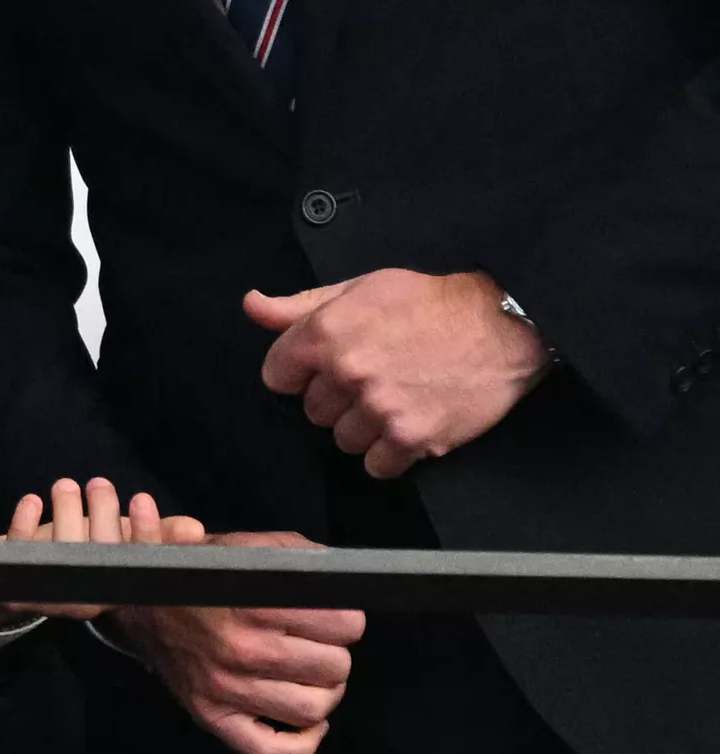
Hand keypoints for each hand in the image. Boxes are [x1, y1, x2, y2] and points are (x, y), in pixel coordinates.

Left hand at [0, 477, 206, 629]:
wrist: (30, 576)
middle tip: (99, 484)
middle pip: (102, 553)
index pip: (142, 561)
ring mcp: (54, 585)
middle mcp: (91, 590)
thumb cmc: (90, 551)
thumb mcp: (127, 542)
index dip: (145, 532)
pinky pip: (22, 549)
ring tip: (65, 486)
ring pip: (64, 549)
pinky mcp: (19, 574)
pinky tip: (33, 501)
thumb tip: (196, 530)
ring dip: (65, 510)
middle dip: (102, 512)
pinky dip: (26, 521)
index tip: (142, 498)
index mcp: (123, 581)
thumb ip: (160, 534)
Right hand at [115, 533, 364, 753]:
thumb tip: (343, 578)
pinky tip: (309, 721)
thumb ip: (301, 557)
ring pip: (312, 710)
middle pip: (335, 668)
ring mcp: (226, 690)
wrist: (142, 600)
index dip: (348, 617)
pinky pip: (271, 751)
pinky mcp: (213, 717)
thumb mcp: (251, 547)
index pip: (343, 625)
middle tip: (321, 642)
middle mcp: (242, 649)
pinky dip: (302, 743)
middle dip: (335, 651)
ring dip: (325, 692)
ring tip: (313, 674)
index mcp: (256, 602)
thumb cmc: (206, 572)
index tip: (338, 615)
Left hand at [245, 268, 551, 480]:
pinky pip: (376, 465)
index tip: (322, 367)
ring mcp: (380, 409)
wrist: (499, 325)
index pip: (277, 375)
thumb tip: (252, 307)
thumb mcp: (359, 288)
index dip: (299, 371)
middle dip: (336, 397)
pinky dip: (390, 451)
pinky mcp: (412, 439)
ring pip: (342, 439)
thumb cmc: (429, 303)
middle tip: (373, 376)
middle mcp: (348, 372)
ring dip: (363, 426)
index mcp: (326, 332)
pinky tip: (409, 421)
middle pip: (312, 411)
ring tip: (394, 397)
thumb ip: (299, 305)